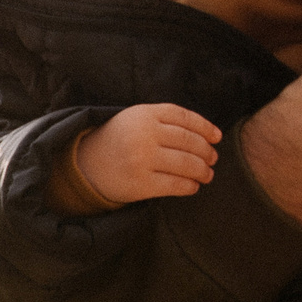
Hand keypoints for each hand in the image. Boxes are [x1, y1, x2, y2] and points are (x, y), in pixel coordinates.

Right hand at [75, 103, 220, 202]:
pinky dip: (189, 186)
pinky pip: (175, 184)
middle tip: (213, 158)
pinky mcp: (140, 183)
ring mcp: (142, 159)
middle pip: (189, 141)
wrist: (84, 164)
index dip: (205, 128)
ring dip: (202, 170)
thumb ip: (165, 120)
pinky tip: (192, 186)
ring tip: (207, 174)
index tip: (217, 137)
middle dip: (206, 151)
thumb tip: (208, 135)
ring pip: (186, 164)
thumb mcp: (136, 119)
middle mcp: (144, 134)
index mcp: (144, 114)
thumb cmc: (118, 140)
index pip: (185, 118)